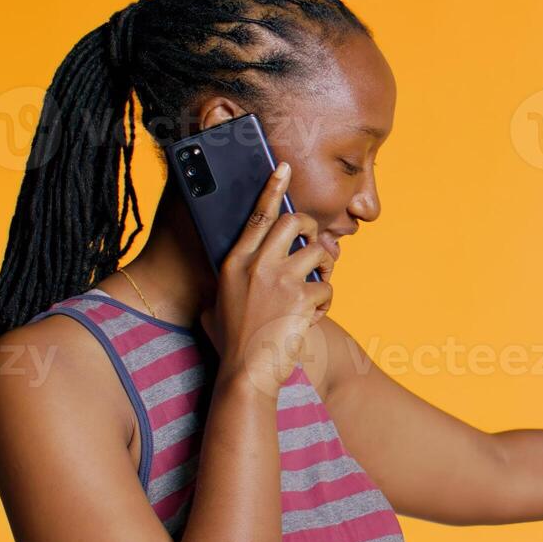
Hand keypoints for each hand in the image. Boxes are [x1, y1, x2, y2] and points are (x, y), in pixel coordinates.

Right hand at [206, 163, 334, 395]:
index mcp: (233, 262)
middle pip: (294, 222)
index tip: (284, 167)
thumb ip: (226, 284)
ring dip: (325, 268)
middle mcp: (256, 265)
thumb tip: (235, 275)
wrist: (247, 374)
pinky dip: (326, 303)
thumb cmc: (232, 343)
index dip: (273, 189)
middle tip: (315, 243)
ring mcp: (279, 281)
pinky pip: (327, 288)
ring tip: (316, 289)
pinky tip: (312, 318)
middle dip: (312, 227)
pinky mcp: (301, 299)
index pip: (257, 217)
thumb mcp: (215, 306)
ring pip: (318, 254)